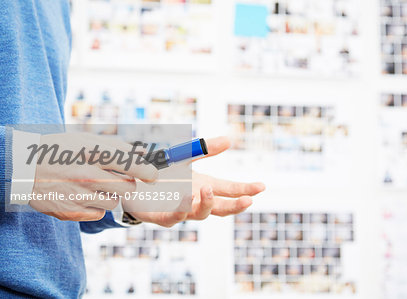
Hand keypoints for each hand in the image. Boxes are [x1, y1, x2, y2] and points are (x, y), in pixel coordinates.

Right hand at [30, 133, 156, 220]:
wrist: (22, 169)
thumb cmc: (59, 150)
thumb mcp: (85, 140)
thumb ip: (117, 146)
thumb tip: (144, 152)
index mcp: (91, 153)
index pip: (129, 163)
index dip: (148, 170)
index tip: (154, 175)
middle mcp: (86, 175)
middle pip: (128, 187)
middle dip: (128, 183)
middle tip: (117, 178)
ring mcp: (78, 195)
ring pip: (115, 202)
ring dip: (111, 195)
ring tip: (94, 185)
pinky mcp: (71, 212)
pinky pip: (99, 213)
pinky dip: (96, 205)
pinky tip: (83, 195)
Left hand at [129, 137, 264, 226]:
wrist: (134, 182)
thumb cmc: (162, 172)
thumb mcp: (185, 157)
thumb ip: (205, 149)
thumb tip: (230, 140)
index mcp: (204, 186)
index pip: (229, 190)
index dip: (245, 189)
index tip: (261, 186)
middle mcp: (196, 201)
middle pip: (220, 207)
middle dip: (235, 205)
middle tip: (248, 200)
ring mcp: (181, 211)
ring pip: (199, 214)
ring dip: (206, 203)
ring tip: (208, 189)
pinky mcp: (162, 217)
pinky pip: (174, 217)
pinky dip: (180, 210)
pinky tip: (185, 200)